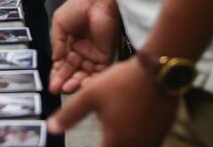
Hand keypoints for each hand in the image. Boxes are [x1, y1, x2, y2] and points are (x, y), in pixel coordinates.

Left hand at [48, 58, 178, 145]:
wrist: (159, 72)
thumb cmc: (121, 83)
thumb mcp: (90, 94)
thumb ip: (70, 114)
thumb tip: (51, 129)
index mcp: (115, 142)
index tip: (86, 145)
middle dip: (108, 146)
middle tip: (101, 139)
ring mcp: (152, 142)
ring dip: (121, 143)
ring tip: (113, 135)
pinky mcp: (162, 134)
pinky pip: (147, 143)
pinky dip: (136, 140)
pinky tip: (130, 128)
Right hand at [50, 0, 119, 94]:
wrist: (98, 0)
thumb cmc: (79, 6)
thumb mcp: (59, 23)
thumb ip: (56, 43)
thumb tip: (54, 60)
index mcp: (69, 42)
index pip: (62, 63)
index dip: (56, 73)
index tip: (51, 83)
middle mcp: (82, 50)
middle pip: (72, 71)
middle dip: (64, 80)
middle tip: (57, 89)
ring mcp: (94, 54)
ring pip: (84, 75)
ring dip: (76, 83)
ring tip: (67, 88)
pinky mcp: (106, 56)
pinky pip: (99, 73)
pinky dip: (92, 80)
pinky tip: (82, 85)